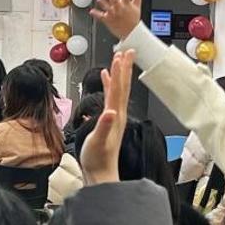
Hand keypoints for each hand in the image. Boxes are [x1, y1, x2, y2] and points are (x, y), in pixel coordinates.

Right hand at [81, 49, 135, 184]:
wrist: (101, 174)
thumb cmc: (97, 159)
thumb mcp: (97, 141)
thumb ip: (104, 126)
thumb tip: (110, 112)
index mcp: (115, 116)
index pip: (118, 89)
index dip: (119, 72)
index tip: (121, 56)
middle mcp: (118, 114)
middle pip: (122, 86)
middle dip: (124, 68)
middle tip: (127, 51)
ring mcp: (115, 117)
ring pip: (118, 90)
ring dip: (118, 74)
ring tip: (118, 59)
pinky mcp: (110, 120)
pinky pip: (111, 97)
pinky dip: (110, 86)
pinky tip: (107, 79)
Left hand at [88, 0, 143, 39]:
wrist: (131, 33)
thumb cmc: (133, 19)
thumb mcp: (137, 7)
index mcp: (126, 4)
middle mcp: (119, 9)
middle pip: (115, 1)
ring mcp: (113, 15)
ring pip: (107, 8)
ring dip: (103, 4)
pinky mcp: (108, 20)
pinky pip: (101, 17)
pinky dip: (96, 14)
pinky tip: (92, 11)